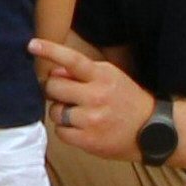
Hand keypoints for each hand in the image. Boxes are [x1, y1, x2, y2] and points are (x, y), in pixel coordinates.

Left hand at [34, 31, 151, 160]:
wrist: (153, 131)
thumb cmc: (126, 100)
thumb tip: (54, 72)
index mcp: (102, 76)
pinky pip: (60, 132)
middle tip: (65, 95)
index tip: (32, 45)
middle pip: (54, 87)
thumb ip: (83, 73)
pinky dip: (66, 130)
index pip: (73, 60)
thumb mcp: (111, 78)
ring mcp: (92, 119)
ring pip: (54, 111)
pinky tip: (81, 128)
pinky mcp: (89, 140)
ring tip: (78, 114)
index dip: (51, 51)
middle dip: (54, 90)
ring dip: (60, 112)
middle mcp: (96, 96)